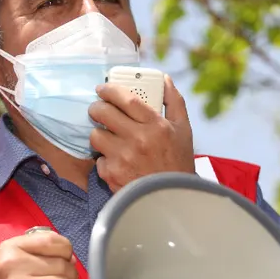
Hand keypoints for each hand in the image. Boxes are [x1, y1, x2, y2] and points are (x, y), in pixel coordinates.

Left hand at [88, 74, 194, 191]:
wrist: (172, 199)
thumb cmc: (178, 163)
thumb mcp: (183, 130)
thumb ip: (174, 101)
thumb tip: (163, 79)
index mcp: (155, 125)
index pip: (126, 99)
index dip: (110, 90)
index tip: (103, 89)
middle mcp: (138, 140)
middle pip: (103, 113)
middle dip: (97, 108)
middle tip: (98, 110)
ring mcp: (122, 158)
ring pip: (95, 135)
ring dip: (100, 135)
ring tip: (110, 138)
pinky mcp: (112, 174)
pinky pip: (98, 159)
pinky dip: (104, 159)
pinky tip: (116, 161)